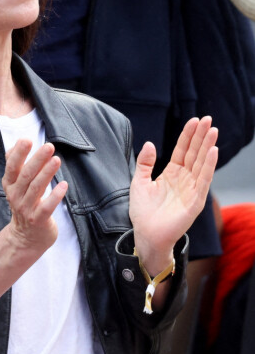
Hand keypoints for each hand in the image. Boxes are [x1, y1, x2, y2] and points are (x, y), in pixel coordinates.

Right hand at [2, 140, 67, 257]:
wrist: (26, 237)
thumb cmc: (24, 204)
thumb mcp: (16, 184)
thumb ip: (16, 164)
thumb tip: (18, 142)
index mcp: (10, 184)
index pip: (12, 166)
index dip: (18, 153)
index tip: (27, 140)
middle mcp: (15, 196)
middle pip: (26, 175)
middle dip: (37, 160)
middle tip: (49, 146)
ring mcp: (26, 209)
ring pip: (36, 188)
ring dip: (47, 173)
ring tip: (57, 160)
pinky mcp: (38, 220)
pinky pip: (46, 207)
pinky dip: (55, 196)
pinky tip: (63, 184)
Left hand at [129, 116, 218, 272]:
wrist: (145, 234)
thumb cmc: (143, 212)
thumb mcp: (139, 182)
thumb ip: (144, 163)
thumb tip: (149, 143)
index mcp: (172, 174)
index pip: (183, 150)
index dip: (188, 136)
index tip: (194, 120)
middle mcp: (184, 179)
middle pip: (195, 153)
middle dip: (201, 136)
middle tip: (208, 119)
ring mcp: (191, 189)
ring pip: (201, 163)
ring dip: (207, 147)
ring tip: (213, 130)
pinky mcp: (195, 201)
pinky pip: (203, 180)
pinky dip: (208, 166)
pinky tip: (212, 151)